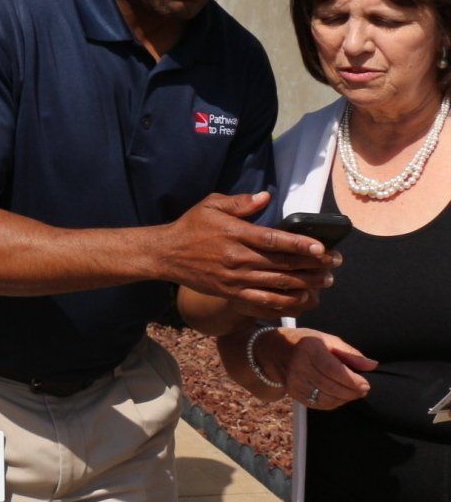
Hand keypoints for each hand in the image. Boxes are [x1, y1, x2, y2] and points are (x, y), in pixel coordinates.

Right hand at [158, 192, 334, 315]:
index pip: (273, 240)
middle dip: (313, 265)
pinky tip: (303, 300)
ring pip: (278, 284)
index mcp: (234, 233)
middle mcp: (237, 258)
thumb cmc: (191, 226)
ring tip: (326, 281)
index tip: (322, 247)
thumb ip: (240, 202)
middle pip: (282, 264)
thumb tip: (266, 198)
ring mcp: (235, 279)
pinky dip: (286, 303)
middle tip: (334, 263)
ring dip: (306, 284)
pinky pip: (264, 302)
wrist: (166, 254)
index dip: (299, 244)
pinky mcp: (231, 294)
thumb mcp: (211, 205)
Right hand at [262, 327, 375, 409]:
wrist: (273, 351)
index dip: (352, 380)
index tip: (365, 384)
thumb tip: (372, 365)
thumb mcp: (326, 339)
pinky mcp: (292, 392)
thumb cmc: (304, 342)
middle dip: (351, 392)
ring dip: (344, 399)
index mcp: (309, 348)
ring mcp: (294, 381)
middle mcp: (299, 365)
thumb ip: (350, 353)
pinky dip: (332, 403)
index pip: (333, 370)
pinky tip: (339, 397)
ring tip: (353, 394)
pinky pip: (317, 403)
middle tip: (363, 390)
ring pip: (325, 397)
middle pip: (331, 386)